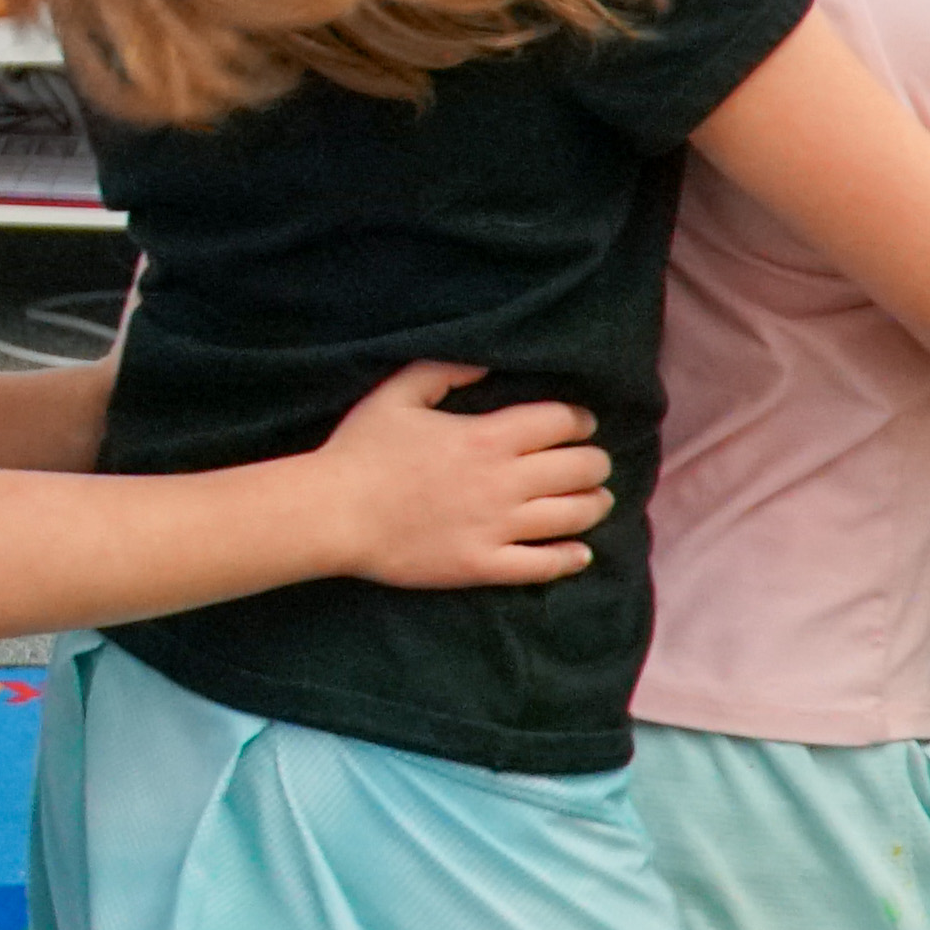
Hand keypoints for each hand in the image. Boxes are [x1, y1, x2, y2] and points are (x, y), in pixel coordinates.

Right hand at [311, 363, 609, 587]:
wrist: (332, 514)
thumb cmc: (360, 450)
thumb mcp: (397, 394)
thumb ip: (445, 371)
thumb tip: (487, 364)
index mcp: (486, 437)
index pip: (560, 422)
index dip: (579, 420)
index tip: (580, 424)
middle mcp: (502, 482)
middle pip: (579, 469)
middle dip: (594, 462)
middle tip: (592, 463)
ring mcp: (495, 527)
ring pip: (572, 516)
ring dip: (594, 505)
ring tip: (596, 500)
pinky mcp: (482, 565)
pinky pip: (543, 565)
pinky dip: (571, 558)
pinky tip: (580, 552)